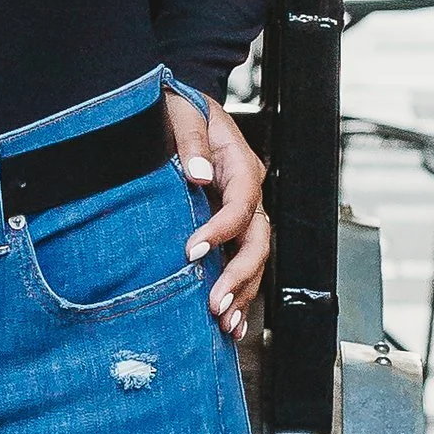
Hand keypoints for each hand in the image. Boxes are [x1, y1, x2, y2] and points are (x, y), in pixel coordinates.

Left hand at [164, 89, 267, 340]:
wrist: (177, 108)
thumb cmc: (178, 108)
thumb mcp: (181, 112)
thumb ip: (190, 140)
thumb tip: (200, 174)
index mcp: (240, 164)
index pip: (242, 203)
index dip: (222, 230)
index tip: (193, 250)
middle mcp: (247, 193)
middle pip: (257, 239)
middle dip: (239, 275)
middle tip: (216, 304)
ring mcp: (241, 213)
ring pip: (253, 258)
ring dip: (242, 293)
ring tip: (226, 324)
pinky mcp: (228, 229)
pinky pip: (240, 263)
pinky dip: (239, 294)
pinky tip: (232, 322)